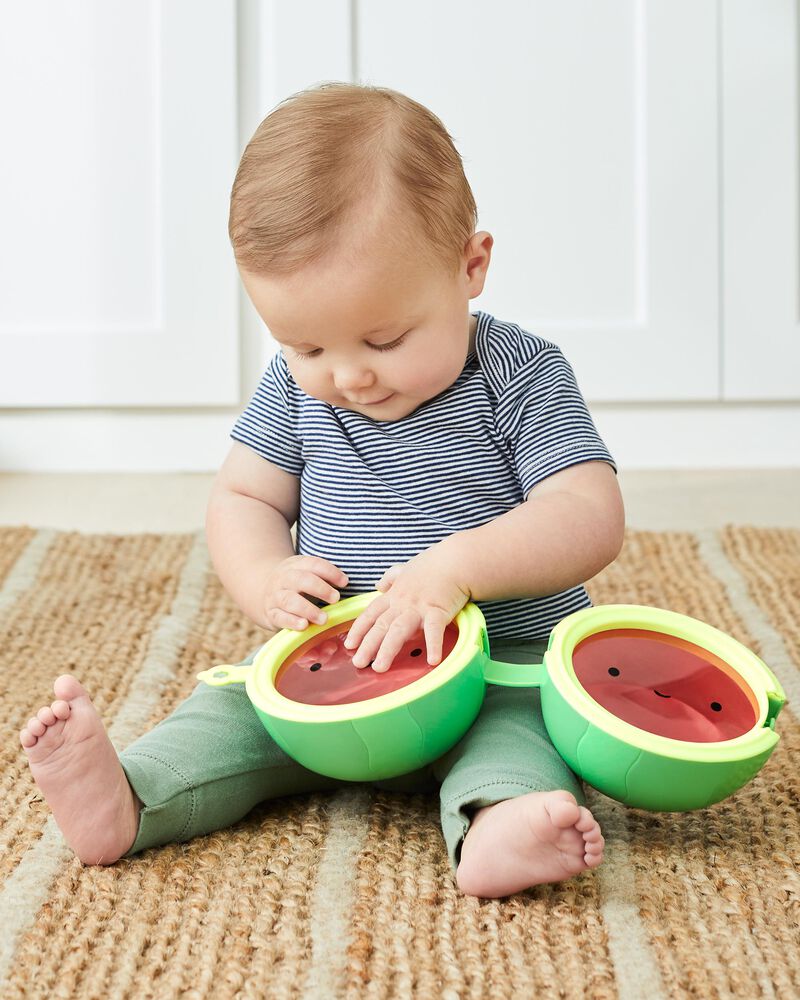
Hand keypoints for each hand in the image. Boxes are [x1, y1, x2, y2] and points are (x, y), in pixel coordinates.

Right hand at [258, 555, 347, 631]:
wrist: (261, 591)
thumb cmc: (295, 584)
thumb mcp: (305, 573)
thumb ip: (322, 577)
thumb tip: (346, 583)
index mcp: (296, 565)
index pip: (314, 564)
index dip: (330, 572)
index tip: (345, 582)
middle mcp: (284, 578)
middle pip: (301, 580)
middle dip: (320, 589)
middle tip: (336, 599)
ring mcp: (275, 596)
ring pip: (290, 600)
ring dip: (308, 609)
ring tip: (324, 619)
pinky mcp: (271, 613)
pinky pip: (280, 617)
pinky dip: (292, 621)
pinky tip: (304, 626)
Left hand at [342, 542, 471, 671]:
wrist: (455, 560)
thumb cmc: (433, 564)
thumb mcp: (406, 568)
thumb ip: (391, 577)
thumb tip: (379, 585)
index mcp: (394, 595)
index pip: (371, 613)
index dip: (359, 629)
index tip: (349, 644)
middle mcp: (402, 603)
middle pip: (381, 625)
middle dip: (367, 645)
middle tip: (358, 663)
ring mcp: (419, 607)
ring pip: (399, 630)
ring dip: (387, 649)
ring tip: (379, 667)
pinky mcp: (438, 611)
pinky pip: (434, 630)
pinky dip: (433, 645)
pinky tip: (432, 660)